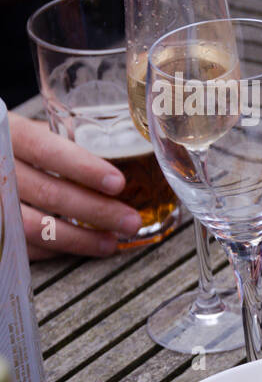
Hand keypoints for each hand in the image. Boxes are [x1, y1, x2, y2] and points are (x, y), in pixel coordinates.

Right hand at [11, 115, 142, 258]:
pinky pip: (23, 245)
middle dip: (96, 210)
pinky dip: (56, 249)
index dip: (83, 168)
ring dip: (79, 238)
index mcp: (10, 134)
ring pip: (34, 226)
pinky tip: (81, 247)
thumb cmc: (15, 146)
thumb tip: (128, 155)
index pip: (45, 149)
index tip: (118, 183)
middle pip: (48, 192)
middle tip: (130, 221)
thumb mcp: (31, 131)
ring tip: (111, 242)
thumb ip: (65, 140)